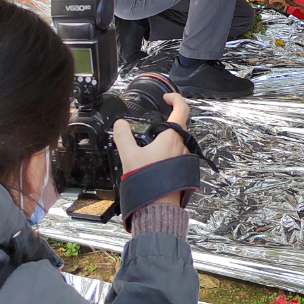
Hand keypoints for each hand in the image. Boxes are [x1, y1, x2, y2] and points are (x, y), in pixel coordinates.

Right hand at [113, 92, 190, 207]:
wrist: (157, 207)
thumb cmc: (148, 182)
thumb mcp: (130, 155)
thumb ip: (123, 136)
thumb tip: (120, 124)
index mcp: (172, 136)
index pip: (181, 108)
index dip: (175, 98)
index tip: (166, 97)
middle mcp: (182, 145)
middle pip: (180, 123)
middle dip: (168, 117)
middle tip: (156, 117)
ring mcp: (183, 157)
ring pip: (178, 138)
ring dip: (167, 134)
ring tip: (151, 138)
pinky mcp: (182, 168)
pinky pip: (177, 151)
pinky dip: (167, 148)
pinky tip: (155, 156)